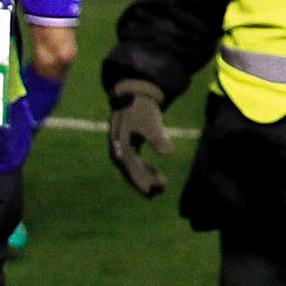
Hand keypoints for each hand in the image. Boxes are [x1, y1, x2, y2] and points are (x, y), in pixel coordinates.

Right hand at [109, 81, 172, 196]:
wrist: (134, 95)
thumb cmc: (142, 109)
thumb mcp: (152, 122)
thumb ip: (159, 138)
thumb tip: (168, 153)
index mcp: (121, 146)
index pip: (132, 169)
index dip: (144, 180)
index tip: (156, 189)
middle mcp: (118, 150)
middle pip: (131, 172)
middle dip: (145, 182)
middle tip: (161, 190)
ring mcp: (121, 148)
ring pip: (133, 168)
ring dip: (146, 176)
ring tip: (162, 184)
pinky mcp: (127, 146)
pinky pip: (134, 162)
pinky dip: (144, 168)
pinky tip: (156, 173)